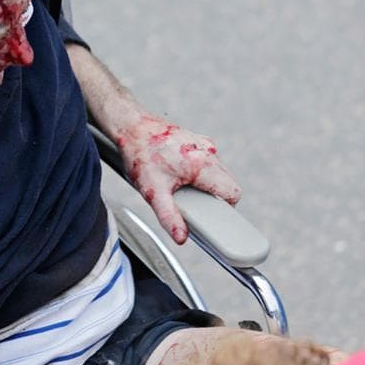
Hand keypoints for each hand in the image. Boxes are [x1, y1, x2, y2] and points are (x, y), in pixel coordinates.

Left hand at [117, 114, 240, 243]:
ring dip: (206, 182)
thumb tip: (181, 237)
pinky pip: (208, 160)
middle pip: (227, 182)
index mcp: (203, 165)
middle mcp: (209, 152)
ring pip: (218, 171)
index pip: (233, 192)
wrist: (131, 127)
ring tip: (180, 185)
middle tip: (191, 202)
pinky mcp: (197, 139)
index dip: (225, 207)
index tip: (211, 213)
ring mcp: (204, 143)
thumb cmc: (141, 157)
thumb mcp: (153, 193)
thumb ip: (169, 216)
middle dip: (213, 196)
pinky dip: (199, 170)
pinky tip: (177, 172)